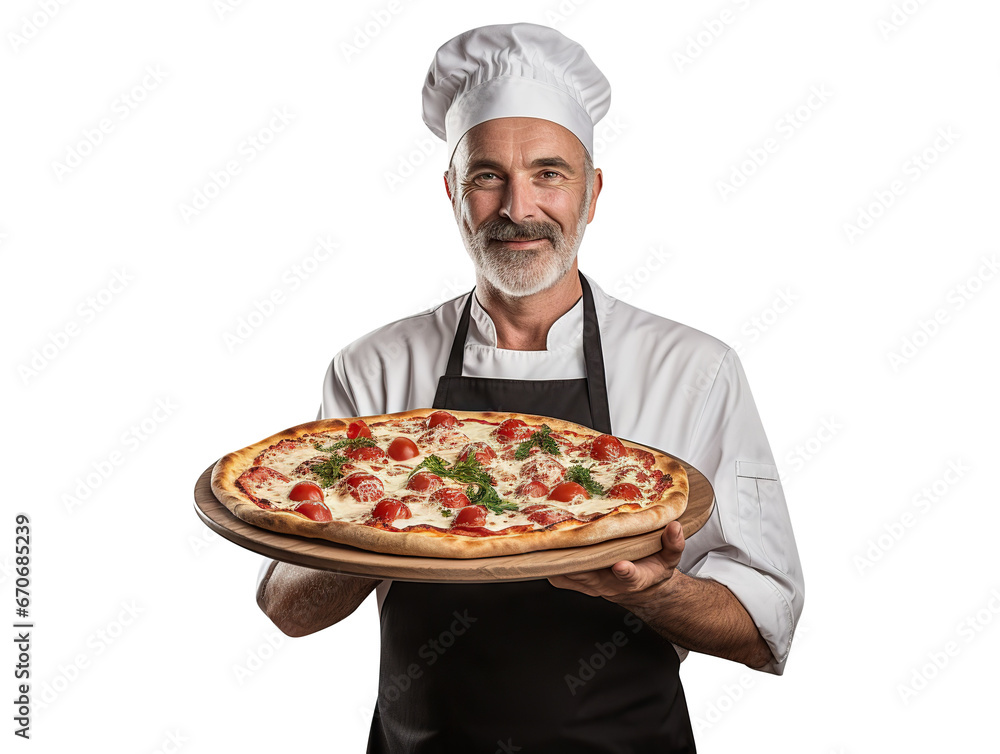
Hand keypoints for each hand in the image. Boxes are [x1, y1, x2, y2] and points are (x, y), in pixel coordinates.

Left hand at [548, 520, 684, 601]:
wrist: (641, 588)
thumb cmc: (652, 569)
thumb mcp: (670, 558)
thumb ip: (673, 544)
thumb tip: (674, 527)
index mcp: (634, 579)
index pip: (631, 577)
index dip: (626, 572)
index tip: (622, 566)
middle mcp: (609, 584)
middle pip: (590, 576)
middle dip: (578, 564)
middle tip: (566, 546)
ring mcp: (590, 585)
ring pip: (571, 577)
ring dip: (558, 563)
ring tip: (546, 543)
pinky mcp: (577, 583)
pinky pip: (559, 577)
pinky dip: (549, 565)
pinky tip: (539, 548)